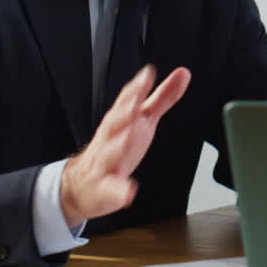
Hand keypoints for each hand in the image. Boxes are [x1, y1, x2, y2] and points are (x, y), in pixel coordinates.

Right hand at [60, 65, 190, 226]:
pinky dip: (119, 191)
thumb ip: (163, 97)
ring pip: (109, 153)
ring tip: (129, 139)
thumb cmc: (117, 146)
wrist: (84, 182)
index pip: (126, 101)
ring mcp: (105, 163)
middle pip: (115, 123)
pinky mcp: (105, 187)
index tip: (147, 74)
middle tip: (134, 103)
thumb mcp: (143, 119)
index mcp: (120, 121)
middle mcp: (110, 139)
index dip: (136, 88)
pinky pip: (111, 189)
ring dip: (118, 146)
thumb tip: (183, 74)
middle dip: (124, 112)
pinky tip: (128, 192)